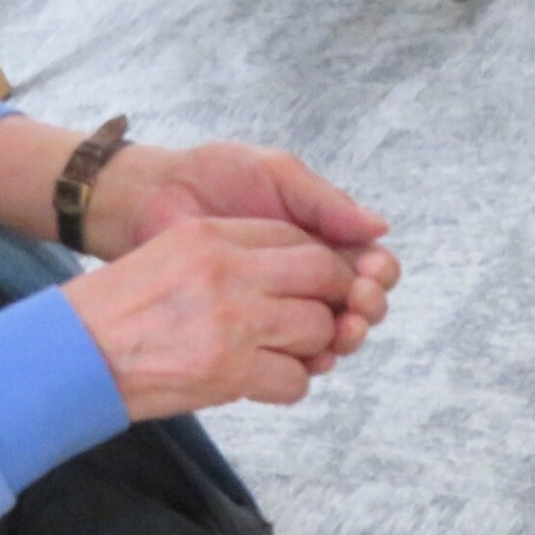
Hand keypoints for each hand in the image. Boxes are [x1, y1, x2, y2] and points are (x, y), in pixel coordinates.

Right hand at [62, 219, 370, 418]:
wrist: (71, 355)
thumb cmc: (115, 308)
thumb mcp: (169, 253)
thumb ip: (226, 252)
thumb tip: (287, 272)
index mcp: (210, 235)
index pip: (294, 236)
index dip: (317, 261)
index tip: (316, 284)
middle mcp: (227, 271)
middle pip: (321, 275)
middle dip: (333, 298)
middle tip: (323, 318)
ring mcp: (231, 322)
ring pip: (317, 329)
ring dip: (310, 347)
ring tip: (282, 353)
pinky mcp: (228, 371)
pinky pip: (294, 379)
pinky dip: (287, 384)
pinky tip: (263, 381)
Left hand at [86, 142, 397, 362]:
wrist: (155, 198)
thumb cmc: (214, 176)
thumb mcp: (276, 176)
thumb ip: (325, 202)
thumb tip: (380, 227)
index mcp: (321, 238)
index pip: (368, 265)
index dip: (378, 273)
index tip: (371, 273)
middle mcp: (307, 276)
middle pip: (359, 305)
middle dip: (367, 308)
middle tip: (357, 305)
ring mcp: (279, 305)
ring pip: (332, 333)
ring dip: (346, 336)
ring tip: (341, 332)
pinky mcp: (250, 329)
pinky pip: (290, 353)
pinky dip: (309, 359)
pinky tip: (313, 356)